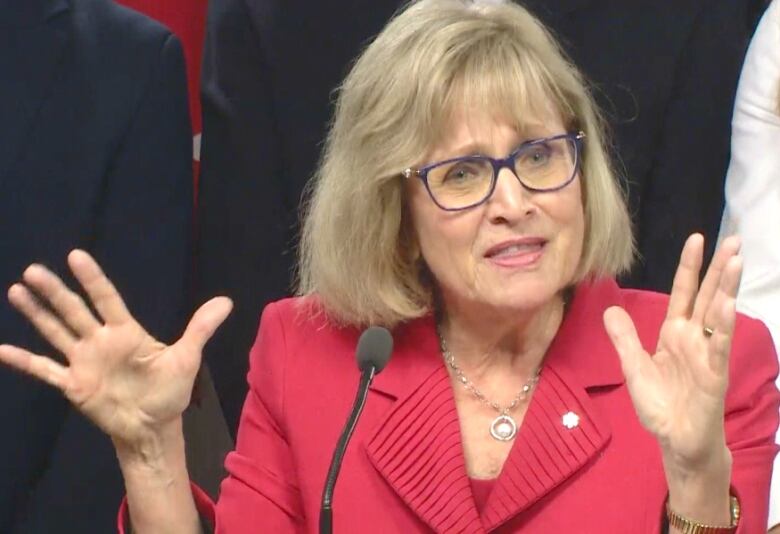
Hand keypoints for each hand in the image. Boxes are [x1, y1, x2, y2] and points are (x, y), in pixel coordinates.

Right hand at [0, 250, 231, 450]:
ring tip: (16, 291)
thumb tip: (227, 301)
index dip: (92, 278)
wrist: (153, 426)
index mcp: (126, 332)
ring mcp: (84, 362)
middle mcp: (100, 341)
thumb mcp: (187, 357)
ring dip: (36, 314)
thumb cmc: (170, 390)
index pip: (106, 298)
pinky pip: (45, 370)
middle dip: (55, 292)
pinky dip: (24, 361)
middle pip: (74, 311)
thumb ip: (201, 328)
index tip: (75, 256)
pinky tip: (2, 349)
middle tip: (33, 270)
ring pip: (56, 332)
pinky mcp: (74, 385)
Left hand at [603, 234, 740, 472]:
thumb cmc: (660, 406)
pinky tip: (725, 304)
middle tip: (734, 239)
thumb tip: (610, 308)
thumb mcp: (633, 367)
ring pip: (717, 315)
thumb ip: (624, 338)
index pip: (683, 293)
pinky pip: (717, 346)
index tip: (696, 239)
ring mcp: (706, 355)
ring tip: (736, 260)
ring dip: (727, 288)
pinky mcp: (714, 375)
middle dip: (719, 268)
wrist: (675, 442)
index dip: (689, 267)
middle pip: (707, 296)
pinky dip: (721, 326)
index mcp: (674, 333)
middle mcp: (693, 338)